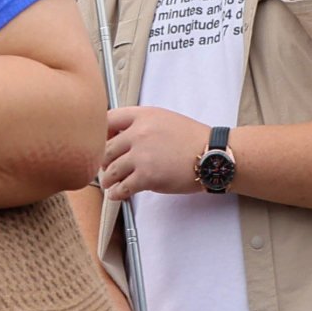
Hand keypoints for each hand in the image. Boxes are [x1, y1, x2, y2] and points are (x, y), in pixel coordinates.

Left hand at [98, 106, 214, 201]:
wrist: (212, 155)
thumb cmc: (191, 139)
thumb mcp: (164, 119)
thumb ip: (141, 124)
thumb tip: (117, 137)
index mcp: (143, 115)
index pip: (107, 120)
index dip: (100, 133)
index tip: (100, 144)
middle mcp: (139, 133)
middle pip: (105, 149)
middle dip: (103, 162)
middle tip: (105, 168)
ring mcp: (142, 155)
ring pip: (111, 171)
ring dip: (107, 180)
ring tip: (109, 184)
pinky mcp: (147, 176)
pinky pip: (122, 188)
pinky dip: (116, 194)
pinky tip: (117, 194)